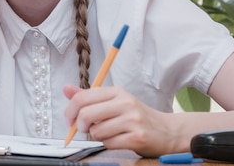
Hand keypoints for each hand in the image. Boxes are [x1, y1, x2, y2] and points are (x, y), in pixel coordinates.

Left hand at [63, 84, 177, 156]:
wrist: (167, 131)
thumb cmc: (136, 117)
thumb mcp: (114, 101)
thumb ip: (89, 96)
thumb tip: (66, 89)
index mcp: (117, 92)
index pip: (82, 97)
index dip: (70, 111)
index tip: (70, 120)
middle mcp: (125, 103)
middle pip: (86, 114)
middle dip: (80, 126)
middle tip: (84, 129)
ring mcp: (132, 120)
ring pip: (97, 131)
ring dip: (98, 136)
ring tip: (109, 134)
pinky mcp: (137, 137)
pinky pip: (109, 144)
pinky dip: (108, 145)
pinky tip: (118, 140)